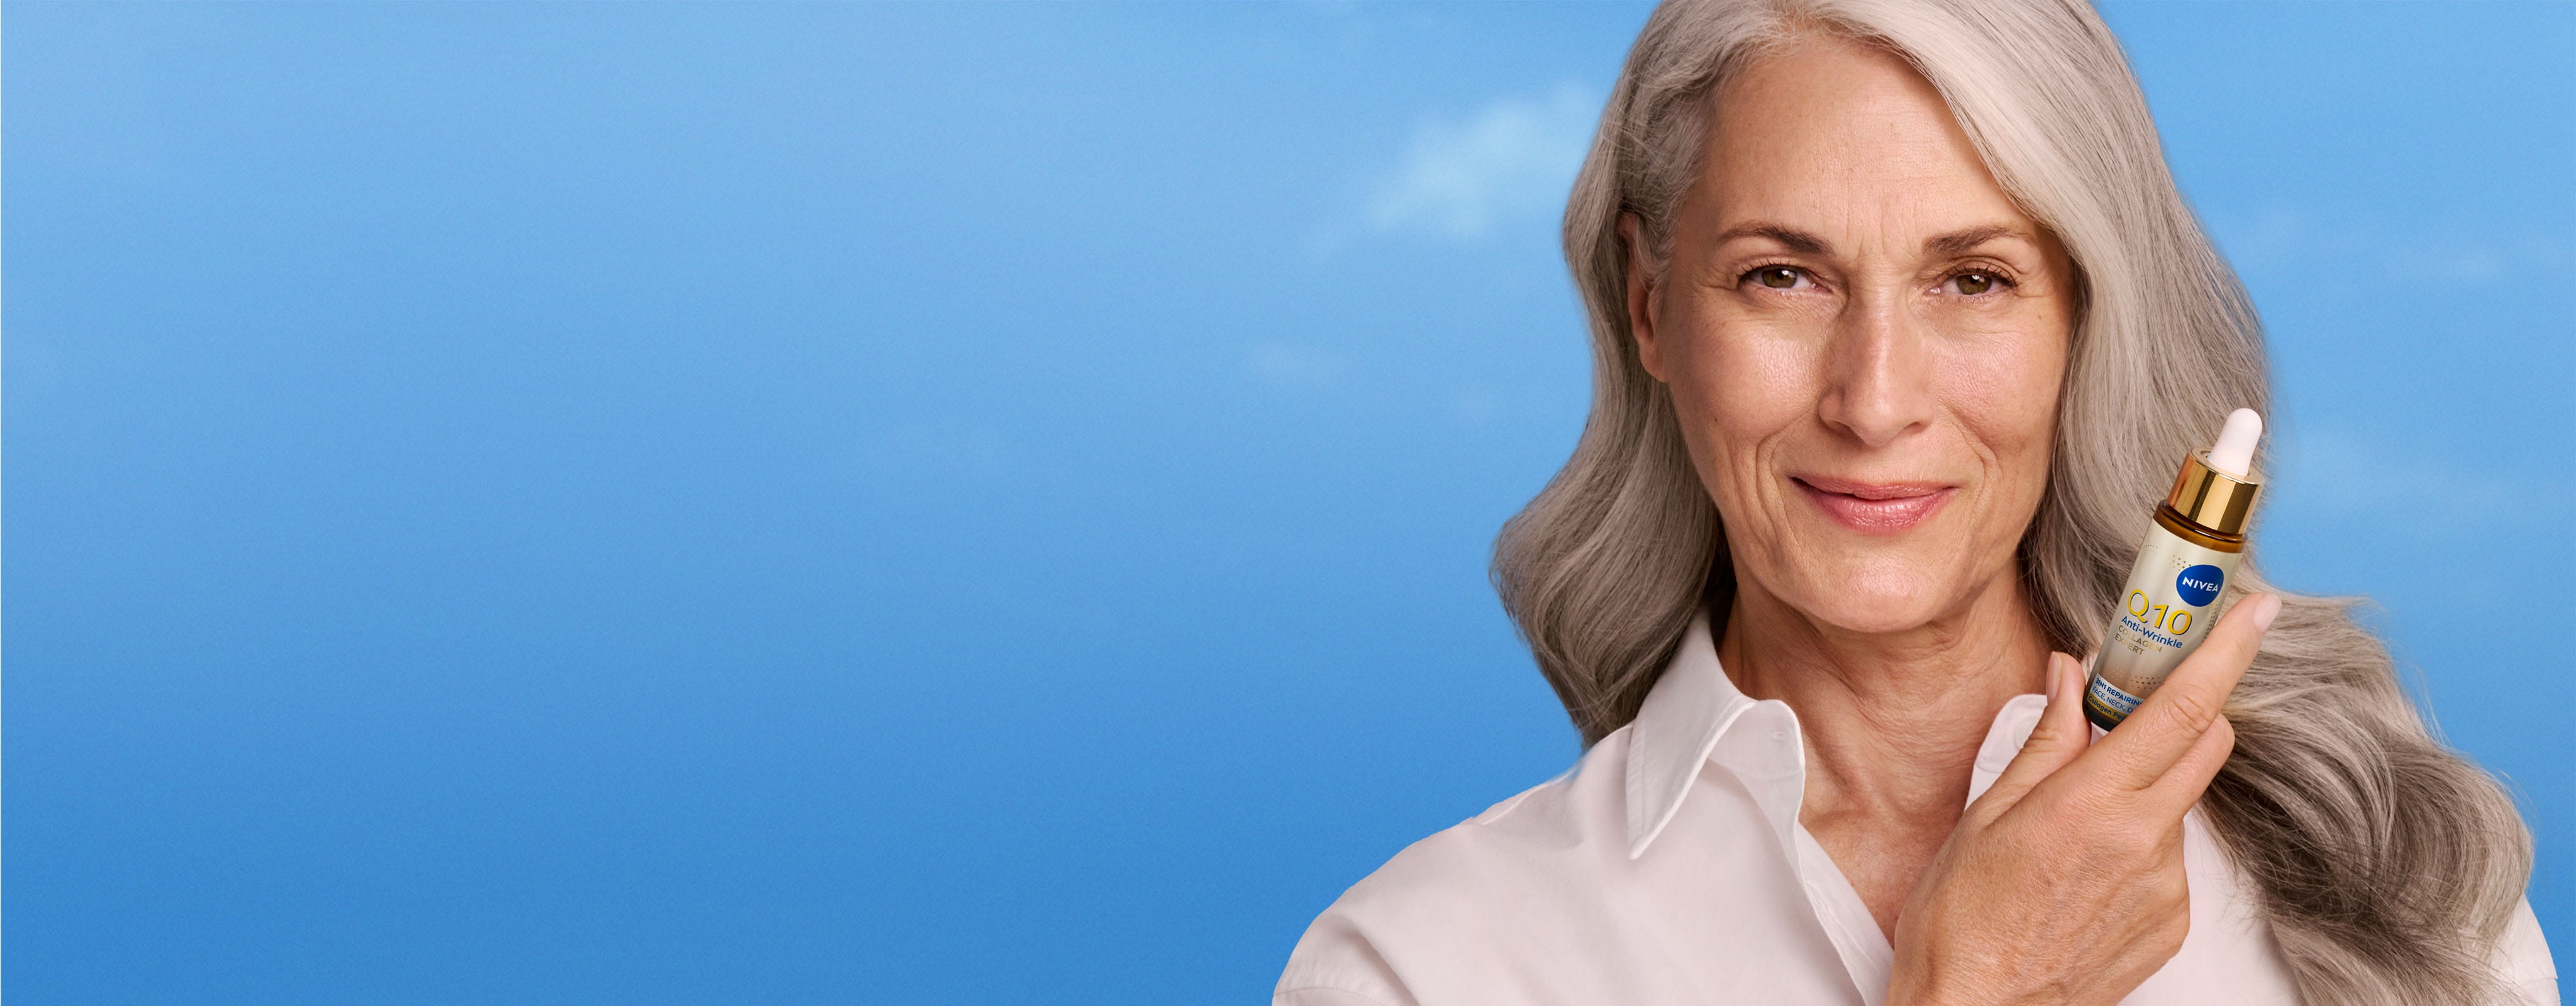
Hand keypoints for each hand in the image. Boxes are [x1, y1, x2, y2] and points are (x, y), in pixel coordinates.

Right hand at [1884, 593, 2281, 1005]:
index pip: (2181, 710)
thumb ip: (2046, 739)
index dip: (2225, 653)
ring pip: (2178, 803)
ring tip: (2071, 831)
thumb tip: (2070, 676)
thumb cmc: (1961, 919)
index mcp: (2091, 804)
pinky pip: (2169, 857)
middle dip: (2185, 714)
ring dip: (2142, 791)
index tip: (2255, 613)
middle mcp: (2142, 842)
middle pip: (2206, 745)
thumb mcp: (1987, 815)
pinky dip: (2137, 845)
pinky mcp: (2172, 923)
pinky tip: (2084, 873)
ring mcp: (2165, 886)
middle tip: (2134, 711)